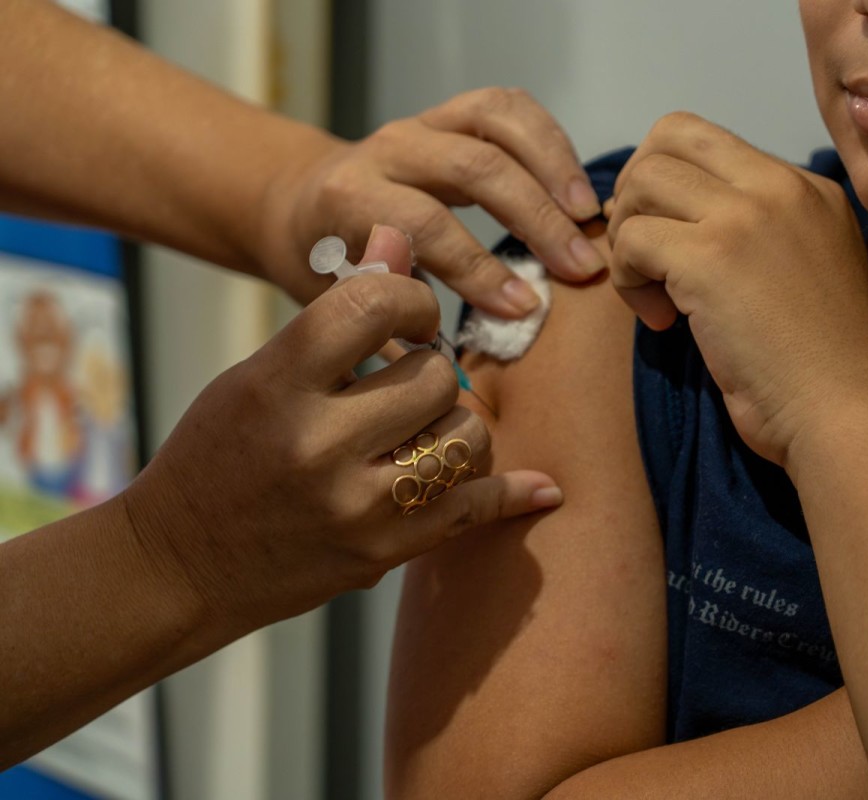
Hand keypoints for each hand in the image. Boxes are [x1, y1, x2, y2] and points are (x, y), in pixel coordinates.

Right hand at [122, 227, 562, 632]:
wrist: (179, 567)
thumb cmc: (218, 455)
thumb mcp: (258, 374)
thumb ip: (336, 314)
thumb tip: (398, 238)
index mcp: (276, 385)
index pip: (373, 305)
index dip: (410, 297)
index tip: (408, 313)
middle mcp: (319, 446)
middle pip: (435, 376)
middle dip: (432, 369)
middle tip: (409, 381)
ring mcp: (356, 507)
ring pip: (466, 437)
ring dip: (455, 424)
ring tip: (421, 430)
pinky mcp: (383, 554)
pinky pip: (474, 510)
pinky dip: (512, 494)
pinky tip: (541, 486)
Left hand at [260, 87, 606, 316]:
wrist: (304, 207)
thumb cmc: (329, 268)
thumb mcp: (341, 305)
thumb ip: (391, 332)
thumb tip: (450, 377)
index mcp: (351, 199)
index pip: (426, 225)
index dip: (479, 269)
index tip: (526, 309)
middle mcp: (387, 149)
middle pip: (474, 167)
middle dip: (536, 219)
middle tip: (581, 268)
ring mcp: (423, 123)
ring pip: (497, 120)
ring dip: (553, 168)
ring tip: (591, 217)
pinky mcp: (451, 113)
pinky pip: (509, 108)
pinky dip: (551, 141)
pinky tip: (577, 188)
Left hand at [606, 112, 867, 466]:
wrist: (847, 414)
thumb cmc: (823, 368)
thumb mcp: (803, 272)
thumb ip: (755, 235)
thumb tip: (669, 220)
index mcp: (807, 188)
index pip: (708, 141)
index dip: (667, 182)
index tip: (668, 241)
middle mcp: (780, 185)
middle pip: (668, 137)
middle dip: (636, 194)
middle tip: (646, 257)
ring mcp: (746, 216)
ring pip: (642, 182)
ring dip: (629, 240)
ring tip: (656, 297)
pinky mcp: (710, 257)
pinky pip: (630, 240)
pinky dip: (628, 282)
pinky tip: (663, 322)